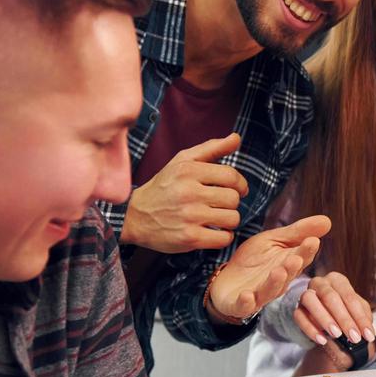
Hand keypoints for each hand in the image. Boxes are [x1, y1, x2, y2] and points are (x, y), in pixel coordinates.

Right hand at [122, 133, 248, 253]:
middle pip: (233, 199)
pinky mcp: (189, 238)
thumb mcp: (182, 162)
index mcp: (188, 171)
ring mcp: (189, 216)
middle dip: (231, 203)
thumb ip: (211, 148)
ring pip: (232, 219)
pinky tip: (213, 232)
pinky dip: (224, 237)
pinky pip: (224, 239)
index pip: (231, 176)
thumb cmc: (164, 187)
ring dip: (229, 221)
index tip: (238, 190)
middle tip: (220, 205)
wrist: (135, 216)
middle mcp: (188, 192)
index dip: (240, 184)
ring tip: (216, 219)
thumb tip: (237, 138)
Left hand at [206, 215, 330, 323]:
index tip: (312, 240)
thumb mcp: (274, 240)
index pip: (301, 258)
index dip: (306, 251)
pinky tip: (247, 295)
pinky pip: (245, 306)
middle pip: (288, 275)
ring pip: (270, 291)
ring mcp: (260, 295)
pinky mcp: (241, 305)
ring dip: (274, 283)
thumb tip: (328, 220)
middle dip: (292, 267)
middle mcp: (278, 283)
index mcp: (288, 267)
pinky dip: (246, 302)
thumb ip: (297, 232)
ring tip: (278, 271)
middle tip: (296, 257)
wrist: (226, 280)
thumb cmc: (253, 260)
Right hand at [293, 272, 375, 347]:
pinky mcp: (297, 309)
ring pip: (310, 300)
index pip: (350, 297)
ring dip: (324, 318)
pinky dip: (310, 329)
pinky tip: (322, 340)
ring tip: (337, 335)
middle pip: (330, 297)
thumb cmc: (344, 311)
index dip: (360, 317)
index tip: (368, 336)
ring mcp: (306, 294)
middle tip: (355, 338)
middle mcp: (320, 283)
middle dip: (344, 319)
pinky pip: (299, 316)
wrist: (325, 319)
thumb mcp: (357, 311)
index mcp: (338, 280)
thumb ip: (362, 317)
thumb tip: (366, 331)